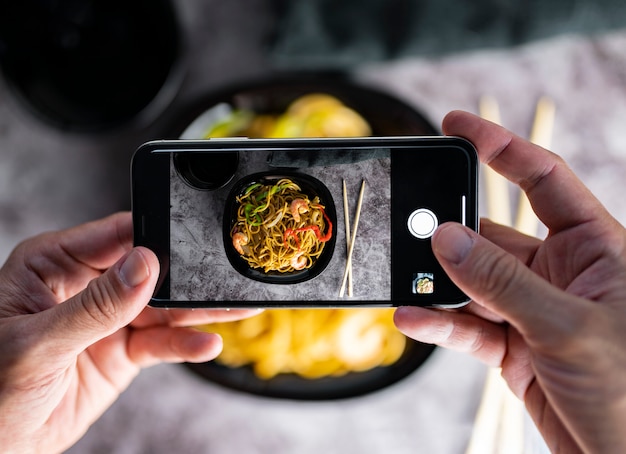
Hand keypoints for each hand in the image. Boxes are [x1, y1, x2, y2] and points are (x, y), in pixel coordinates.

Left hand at [0, 212, 256, 452]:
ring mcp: (109, 319)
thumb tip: (143, 266)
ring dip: (199, 308)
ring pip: (164, 305)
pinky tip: (207, 343)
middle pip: (149, 270)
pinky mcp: (124, 350)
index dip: (152, 236)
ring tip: (234, 306)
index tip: (187, 244)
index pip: (114, 236)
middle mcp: (86, 285)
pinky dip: (186, 344)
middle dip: (186, 274)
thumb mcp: (38, 344)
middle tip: (220, 278)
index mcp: (54, 264)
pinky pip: (162, 342)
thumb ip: (95, 306)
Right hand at [394, 111, 625, 452]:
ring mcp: (533, 310)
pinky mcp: (513, 347)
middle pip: (494, 236)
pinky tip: (413, 319)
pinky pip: (468, 326)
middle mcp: (562, 273)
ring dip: (438, 284)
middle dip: (453, 232)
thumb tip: (448, 237)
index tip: (455, 124)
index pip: (544, 179)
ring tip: (405, 281)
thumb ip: (502, 281)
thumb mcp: (568, 327)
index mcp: (596, 249)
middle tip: (412, 225)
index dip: (500, 148)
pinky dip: (440, 323)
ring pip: (473, 283)